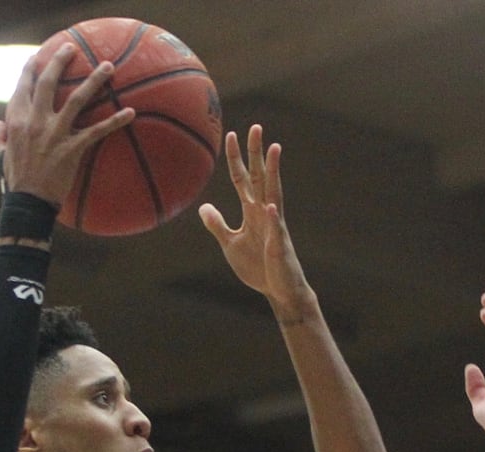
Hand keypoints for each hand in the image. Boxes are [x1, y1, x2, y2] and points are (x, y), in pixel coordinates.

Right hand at [0, 44, 134, 205]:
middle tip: (71, 47)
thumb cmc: (14, 181)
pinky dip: (115, 120)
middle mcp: (34, 121)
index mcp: (15, 120)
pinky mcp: (73, 149)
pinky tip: (131, 112)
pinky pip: (98, 130)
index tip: (38, 56)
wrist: (27, 203)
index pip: (22, 86)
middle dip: (59, 61)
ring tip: (108, 66)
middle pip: (47, 83)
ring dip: (94, 80)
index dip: (29, 69)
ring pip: (77, 99)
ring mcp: (54, 134)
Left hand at [198, 125, 312, 317]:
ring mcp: (274, 227)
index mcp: (252, 212)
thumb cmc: (259, 267)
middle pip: (260, 177)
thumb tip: (203, 207)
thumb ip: (218, 225)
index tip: (231, 134)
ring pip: (273, 193)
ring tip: (274, 150)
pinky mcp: (279, 246)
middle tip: (256, 127)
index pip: (242, 179)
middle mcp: (265, 213)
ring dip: (273, 172)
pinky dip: (272, 218)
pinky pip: (275, 230)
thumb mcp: (231, 244)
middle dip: (257, 153)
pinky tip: (269, 205)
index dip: (236, 158)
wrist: (280, 291)